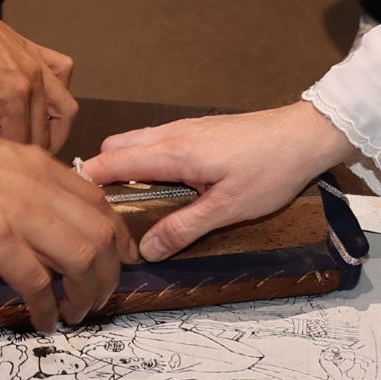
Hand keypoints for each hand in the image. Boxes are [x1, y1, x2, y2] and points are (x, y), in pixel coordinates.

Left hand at [0, 0, 78, 150]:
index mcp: (14, 94)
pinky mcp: (31, 48)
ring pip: (65, 106)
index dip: (8, 164)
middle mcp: (34, 78)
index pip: (21, 144)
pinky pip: (62, 71)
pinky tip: (42, 98)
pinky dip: (59, 89)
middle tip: (11, 166)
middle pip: (45, 131)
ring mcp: (36, 61)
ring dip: (55, 129)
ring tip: (35, 142)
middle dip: (31, 154)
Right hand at [0, 119, 132, 331]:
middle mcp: (38, 186)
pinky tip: (43, 322)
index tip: (118, 260)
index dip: (116, 237)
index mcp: (37, 165)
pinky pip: (37, 282)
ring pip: (81, 259)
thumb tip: (32, 213)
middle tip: (99, 297)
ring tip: (76, 314)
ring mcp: (19, 212)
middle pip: (101, 234)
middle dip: (108, 273)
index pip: (98, 202)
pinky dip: (47, 309)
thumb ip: (17, 183)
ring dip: (86, 294)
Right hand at [79, 102, 356, 257]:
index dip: (87, 183)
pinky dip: (144, 160)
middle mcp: (172, 134)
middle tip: (105, 213)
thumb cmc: (270, 170)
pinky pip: (155, 142)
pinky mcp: (198, 130)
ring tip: (130, 204)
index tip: (76, 209)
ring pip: (135, 142)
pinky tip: (162, 187)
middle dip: (101, 175)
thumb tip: (146, 251)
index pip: (112, 161)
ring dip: (124, 167)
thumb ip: (184, 228)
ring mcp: (184, 128)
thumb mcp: (227, 209)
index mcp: (173, 152)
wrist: (304, 136)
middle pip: (116, 147)